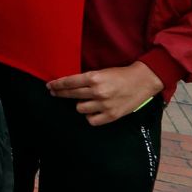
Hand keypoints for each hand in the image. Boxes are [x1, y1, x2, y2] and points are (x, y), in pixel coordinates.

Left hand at [46, 62, 162, 125]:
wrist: (142, 81)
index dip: (57, 84)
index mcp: (94, 77)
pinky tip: (93, 111)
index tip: (49, 86)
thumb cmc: (120, 75)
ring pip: (80, 108)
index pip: (69, 82)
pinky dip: (90, 116)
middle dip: (60, 93)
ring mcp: (104, 105)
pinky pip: (91, 120)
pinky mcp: (111, 115)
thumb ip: (86, 79)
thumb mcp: (102, 72)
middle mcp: (98, 91)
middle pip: (71, 94)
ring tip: (87, 101)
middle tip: (54, 93)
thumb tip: (68, 85)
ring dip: (80, 104)